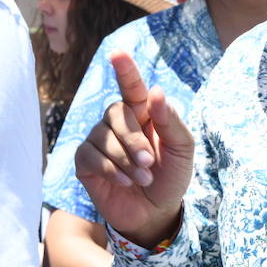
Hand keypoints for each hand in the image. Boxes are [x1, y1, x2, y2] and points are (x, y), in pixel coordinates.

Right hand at [75, 51, 193, 249]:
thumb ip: (170, 120)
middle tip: (149, 164)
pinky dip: (110, 170)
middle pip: (116, 113)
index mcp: (142, 111)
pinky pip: (90, 156)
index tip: (118, 53)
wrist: (156, 213)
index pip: (131, 86)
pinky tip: (124, 182)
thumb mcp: (182, 149)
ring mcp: (98, 140)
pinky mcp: (85, 161)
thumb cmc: (171, 176)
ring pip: (103, 137)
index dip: (124, 69)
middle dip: (134, 140)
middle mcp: (117, 121)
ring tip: (142, 179)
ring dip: (126, 161)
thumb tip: (155, 91)